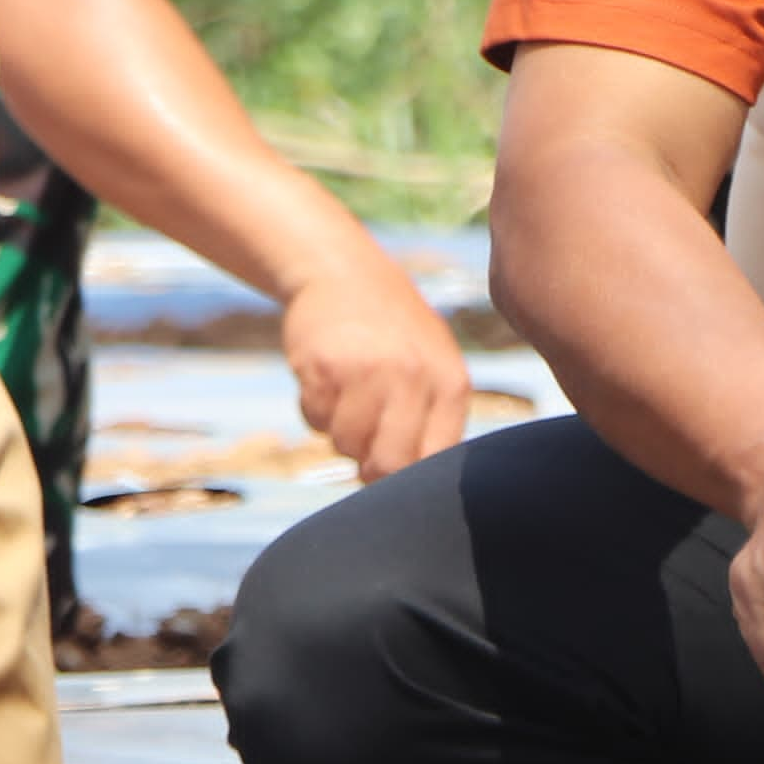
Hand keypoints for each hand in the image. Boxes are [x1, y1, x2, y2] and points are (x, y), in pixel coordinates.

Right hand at [280, 252, 470, 480]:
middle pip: (387, 465)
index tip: (393, 467)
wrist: (342, 272)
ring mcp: (367, 371)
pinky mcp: (322, 366)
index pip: (434, 462)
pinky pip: (313, 419)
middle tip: (364, 446)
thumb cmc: (394, 332)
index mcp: (450, 383)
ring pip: (345, 444)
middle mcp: (413, 378)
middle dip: (370, 466)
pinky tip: (326, 377)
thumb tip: (413, 491)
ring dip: (339, 431)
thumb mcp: (435, 365)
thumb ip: (434, 422)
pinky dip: (314, 409)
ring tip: (348, 393)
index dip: (408, 478)